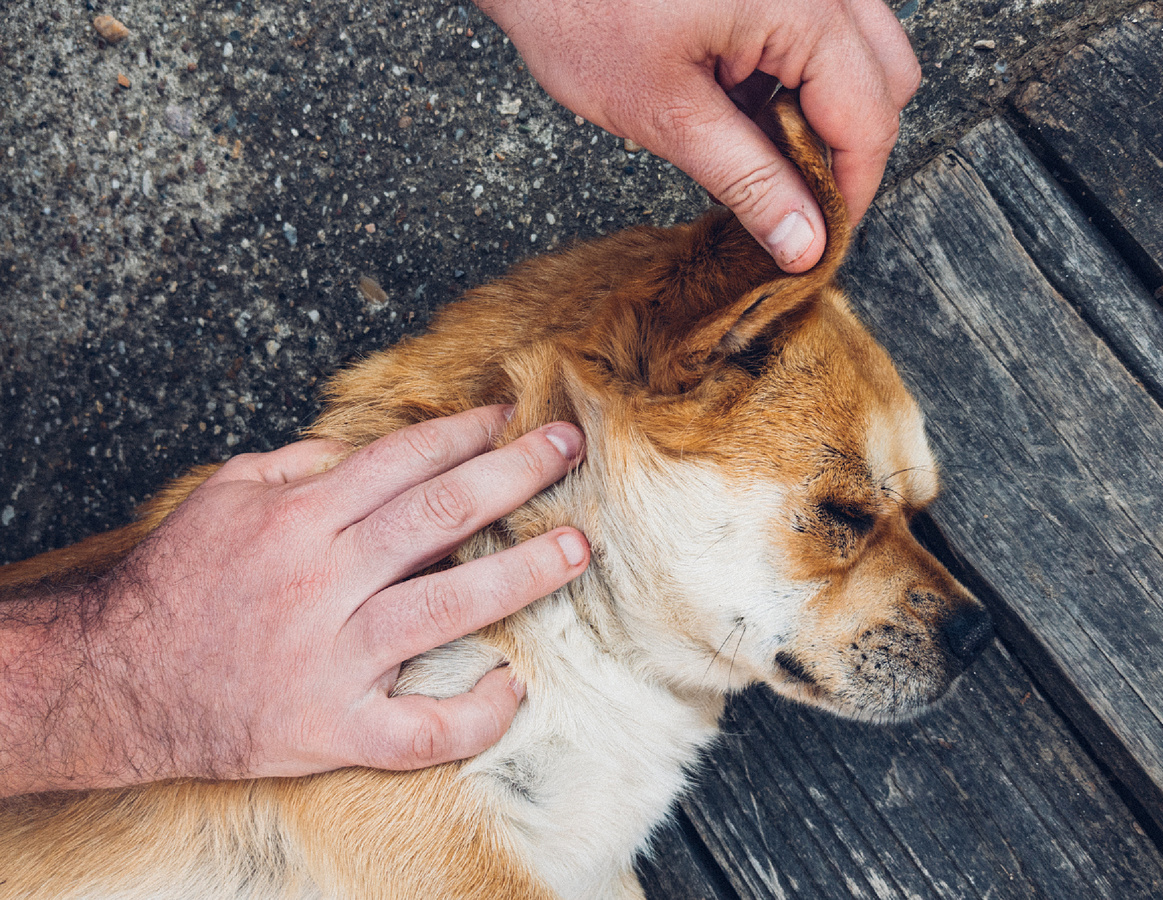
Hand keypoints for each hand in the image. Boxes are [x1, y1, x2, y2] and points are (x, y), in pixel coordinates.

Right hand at [0, 407, 588, 794]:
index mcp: (298, 518)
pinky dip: (476, 713)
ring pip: (449, 605)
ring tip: (578, 546)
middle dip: (515, 473)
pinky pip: (422, 729)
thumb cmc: (177, 584)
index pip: (402, 460)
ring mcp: (333, 656)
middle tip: (568, 448)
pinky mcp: (334, 727)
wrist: (117, 683)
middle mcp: (322, 579)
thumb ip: (295, 463)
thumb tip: (361, 445)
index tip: (510, 416)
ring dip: (525, 572)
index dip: (464, 432)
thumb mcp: (221, 495)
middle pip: (441, 514)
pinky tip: (514, 687)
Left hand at [478, 0, 919, 271]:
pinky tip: (740, 97)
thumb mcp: (668, 116)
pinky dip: (797, 74)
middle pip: (887, 82)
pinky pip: (824, 27)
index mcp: (800, 8)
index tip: (819, 240)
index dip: (850, 192)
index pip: (868, 119)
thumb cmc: (583, 14)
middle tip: (788, 197)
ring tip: (751, 140)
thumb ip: (748, 182)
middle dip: (846, 148)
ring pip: (864, 53)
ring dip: (824, 110)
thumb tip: (804, 243)